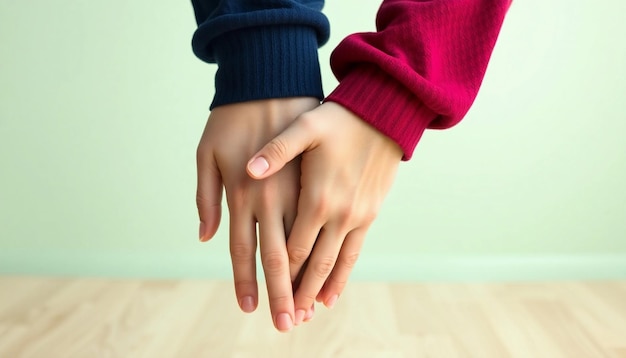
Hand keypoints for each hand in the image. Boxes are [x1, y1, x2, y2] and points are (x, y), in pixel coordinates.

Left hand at [246, 102, 402, 324]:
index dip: (277, 275)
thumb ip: (276, 151)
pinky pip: (355, 253)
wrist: (386, 114)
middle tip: (286, 322)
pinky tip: (333, 294)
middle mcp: (338, 214)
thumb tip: (249, 170)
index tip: (264, 297)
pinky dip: (343, 276)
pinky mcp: (370, 214)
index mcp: (316, 197)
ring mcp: (357, 216)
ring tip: (308, 315)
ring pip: (336, 265)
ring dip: (320, 291)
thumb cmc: (340, 119)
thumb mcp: (305, 127)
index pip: (291, 247)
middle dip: (298, 294)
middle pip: (313, 264)